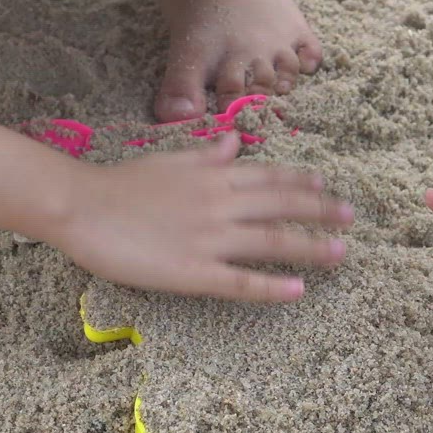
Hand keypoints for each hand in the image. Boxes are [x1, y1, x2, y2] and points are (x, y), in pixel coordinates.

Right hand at [51, 132, 354, 300]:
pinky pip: (240, 281)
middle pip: (281, 206)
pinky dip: (272, 286)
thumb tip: (236, 142)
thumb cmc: (120, 183)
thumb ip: (206, 154)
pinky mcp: (192, 271)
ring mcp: (208, 238)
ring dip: (309, 246)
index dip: (300, 182)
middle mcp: (219, 203)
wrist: (82, 206)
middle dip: (320, 211)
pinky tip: (298, 290)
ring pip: (270, 241)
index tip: (325, 185)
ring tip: (339, 253)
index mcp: (212, 176)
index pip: (268, 177)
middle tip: (350, 217)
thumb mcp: (169, 160)